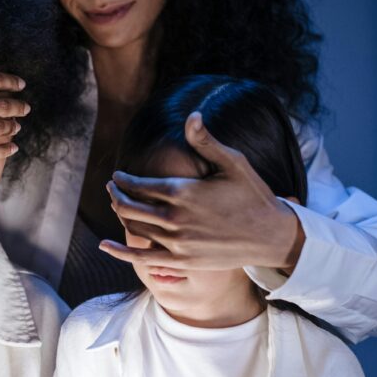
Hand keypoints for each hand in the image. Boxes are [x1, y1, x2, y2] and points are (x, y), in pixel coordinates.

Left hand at [100, 112, 304, 273]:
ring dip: (121, 215)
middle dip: (116, 195)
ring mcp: (177, 242)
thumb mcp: (233, 163)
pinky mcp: (182, 261)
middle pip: (130, 206)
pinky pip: (143, 258)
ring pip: (134, 228)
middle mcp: (175, 218)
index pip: (139, 185)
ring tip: (117, 206)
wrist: (271, 236)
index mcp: (183, 192)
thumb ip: (206, 142)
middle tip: (111, 188)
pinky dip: (120, 251)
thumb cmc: (253, 195)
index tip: (117, 176)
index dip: (123, 180)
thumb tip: (192, 115)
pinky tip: (106, 247)